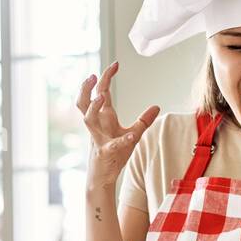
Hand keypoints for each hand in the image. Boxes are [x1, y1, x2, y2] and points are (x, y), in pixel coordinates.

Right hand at [77, 61, 159, 190]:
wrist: (103, 177)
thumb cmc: (115, 154)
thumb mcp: (132, 134)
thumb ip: (143, 120)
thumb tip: (157, 106)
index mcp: (104, 118)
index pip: (100, 93)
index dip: (106, 78)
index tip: (116, 64)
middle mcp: (97, 125)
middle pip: (84, 102)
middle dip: (86, 88)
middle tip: (93, 75)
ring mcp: (99, 139)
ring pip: (88, 119)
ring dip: (93, 108)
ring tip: (101, 97)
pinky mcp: (105, 153)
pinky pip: (112, 145)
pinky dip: (122, 140)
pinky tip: (131, 136)